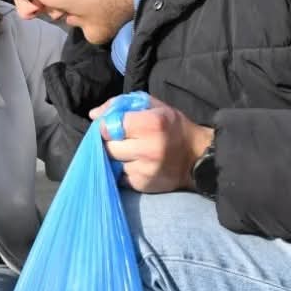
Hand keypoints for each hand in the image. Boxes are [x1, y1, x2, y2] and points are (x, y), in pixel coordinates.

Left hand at [90, 95, 213, 192]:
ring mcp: (144, 170)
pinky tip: (133, 163)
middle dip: (108, 143)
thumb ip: (121, 105)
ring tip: (127, 151)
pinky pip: (118, 176)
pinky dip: (121, 170)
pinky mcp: (142, 185)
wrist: (196, 157)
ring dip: (114, 157)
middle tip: (118, 140)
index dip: (105, 126)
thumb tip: (93, 115)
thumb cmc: (172, 127)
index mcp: (151, 124)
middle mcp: (147, 149)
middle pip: (107, 147)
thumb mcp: (153, 106)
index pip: (109, 126)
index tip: (110, 127)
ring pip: (111, 163)